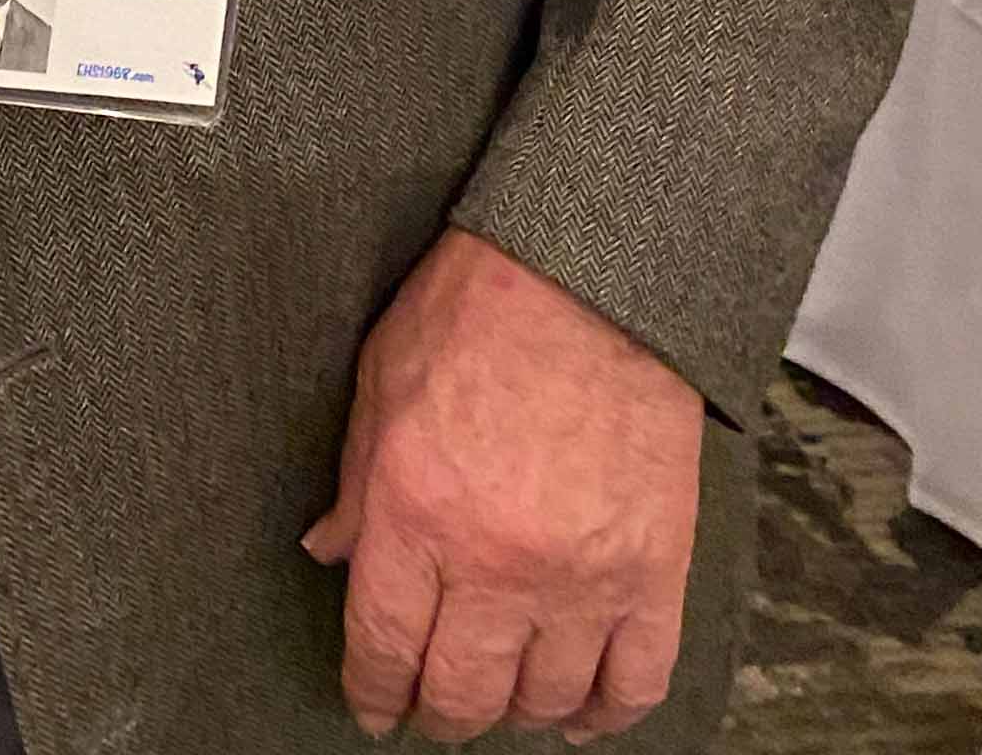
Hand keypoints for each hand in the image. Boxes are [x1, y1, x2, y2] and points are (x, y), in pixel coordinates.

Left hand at [302, 227, 700, 743]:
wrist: (594, 271)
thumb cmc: (481, 306)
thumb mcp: (383, 378)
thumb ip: (355, 480)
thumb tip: (330, 550)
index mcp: (416, 510)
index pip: (382, 646)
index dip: (372, 692)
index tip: (373, 706)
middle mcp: (495, 561)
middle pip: (461, 694)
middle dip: (437, 714)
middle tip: (431, 709)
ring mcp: (580, 575)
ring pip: (543, 701)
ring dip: (515, 712)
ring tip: (501, 697)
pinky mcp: (651, 572)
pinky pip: (634, 683)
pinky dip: (605, 714)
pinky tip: (581, 711)